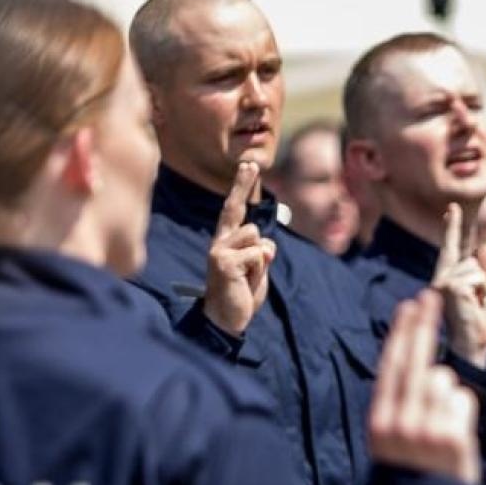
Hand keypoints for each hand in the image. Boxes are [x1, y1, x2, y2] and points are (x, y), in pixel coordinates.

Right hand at [203, 161, 276, 335]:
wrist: (225, 320)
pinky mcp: (223, 262)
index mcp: (226, 241)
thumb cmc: (241, 294)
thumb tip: (267, 245)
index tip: (248, 165)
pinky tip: (245, 281)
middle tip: (250, 188)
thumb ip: (262, 253)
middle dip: (248, 205)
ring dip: (261, 261)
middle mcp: (219, 241)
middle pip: (242, 215)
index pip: (233, 209)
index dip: (241, 187)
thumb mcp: (256, 269)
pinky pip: (258, 254)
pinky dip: (259, 270)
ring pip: (256, 238)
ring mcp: (218, 250)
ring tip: (248, 277)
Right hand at [368, 291, 481, 484]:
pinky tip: (455, 439)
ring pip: (443, 379)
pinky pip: (462, 400)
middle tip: (431, 297)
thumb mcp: (393, 440)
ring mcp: (426, 429)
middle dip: (423, 324)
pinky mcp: (452, 437)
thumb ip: (402, 404)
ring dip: (448, 395)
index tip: (410, 305)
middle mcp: (399, 421)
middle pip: (415, 359)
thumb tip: (427, 365)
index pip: (391, 365)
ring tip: (442, 429)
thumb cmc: (413, 474)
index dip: (403, 332)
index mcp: (379, 420)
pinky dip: (463, 412)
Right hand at [431, 202, 485, 368]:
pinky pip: (477, 277)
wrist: (473, 349)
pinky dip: (483, 291)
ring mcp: (442, 281)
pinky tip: (472, 305)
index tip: (452, 208)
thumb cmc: (480, 328)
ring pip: (476, 268)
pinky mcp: (448, 286)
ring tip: (474, 307)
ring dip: (484, 288)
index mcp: (450, 280)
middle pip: (472, 260)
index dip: (453, 227)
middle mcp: (441, 278)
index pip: (452, 248)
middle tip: (476, 304)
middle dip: (483, 281)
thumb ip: (485, 273)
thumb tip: (483, 247)